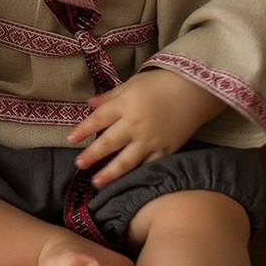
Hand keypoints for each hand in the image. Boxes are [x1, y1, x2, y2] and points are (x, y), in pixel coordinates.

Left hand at [68, 69, 222, 186]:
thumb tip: (89, 104)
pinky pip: (149, 164)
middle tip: (79, 165)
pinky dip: (137, 173)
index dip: (82, 130)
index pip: (98, 119)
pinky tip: (128, 181)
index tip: (70, 139)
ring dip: (110, 172)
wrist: (195, 91)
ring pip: (127, 160)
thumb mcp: (132, 84)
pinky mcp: (166, 149)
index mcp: (125, 105)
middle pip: (108, 143)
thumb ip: (110, 96)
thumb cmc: (161, 83)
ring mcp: (151, 140)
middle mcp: (135, 124)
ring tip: (97, 182)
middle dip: (91, 155)